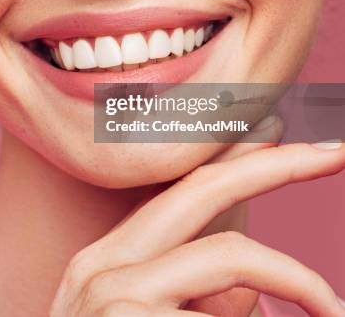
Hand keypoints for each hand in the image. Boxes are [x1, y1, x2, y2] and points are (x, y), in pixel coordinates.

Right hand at [50, 123, 344, 315]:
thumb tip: (250, 291)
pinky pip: (225, 313)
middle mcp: (104, 264)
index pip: (182, 189)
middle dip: (276, 163)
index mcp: (110, 260)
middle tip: (335, 150)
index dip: (233, 154)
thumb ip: (198, 305)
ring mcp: (111, 295)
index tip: (277, 128)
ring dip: (300, 282)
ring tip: (334, 311)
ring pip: (234, 260)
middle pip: (205, 190)